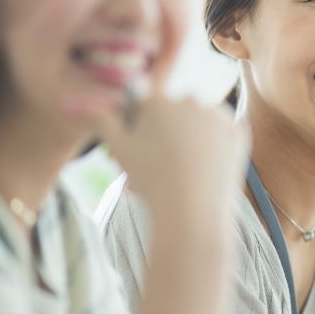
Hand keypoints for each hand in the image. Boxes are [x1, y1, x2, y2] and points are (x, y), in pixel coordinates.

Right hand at [62, 86, 248, 230]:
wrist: (192, 214)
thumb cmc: (151, 182)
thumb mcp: (118, 150)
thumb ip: (100, 120)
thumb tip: (75, 102)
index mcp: (159, 100)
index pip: (146, 104)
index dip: (142, 127)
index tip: (144, 149)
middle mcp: (190, 99)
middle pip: (174, 113)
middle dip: (167, 133)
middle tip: (160, 167)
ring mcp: (218, 115)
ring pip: (200, 121)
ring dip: (192, 137)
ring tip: (182, 171)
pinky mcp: (239, 132)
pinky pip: (223, 132)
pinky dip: (216, 145)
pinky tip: (206, 166)